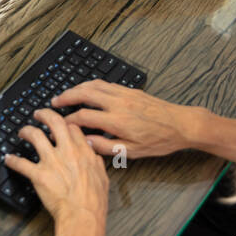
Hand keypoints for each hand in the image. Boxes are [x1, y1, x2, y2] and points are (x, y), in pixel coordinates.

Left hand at [6, 108, 108, 235]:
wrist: (82, 215)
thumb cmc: (93, 202)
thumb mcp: (103, 178)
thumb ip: (96, 163)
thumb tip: (93, 156)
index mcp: (83, 152)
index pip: (72, 128)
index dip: (65, 124)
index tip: (61, 126)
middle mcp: (67, 152)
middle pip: (54, 122)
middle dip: (44, 115)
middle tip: (39, 114)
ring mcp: (51, 162)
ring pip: (35, 136)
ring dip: (26, 131)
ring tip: (22, 131)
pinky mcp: (38, 174)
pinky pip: (21, 163)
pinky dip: (12, 160)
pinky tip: (8, 159)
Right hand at [53, 80, 198, 158]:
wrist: (181, 124)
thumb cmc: (159, 140)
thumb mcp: (132, 152)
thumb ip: (106, 147)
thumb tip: (85, 142)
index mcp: (117, 121)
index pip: (84, 117)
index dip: (67, 120)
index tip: (59, 124)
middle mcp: (118, 103)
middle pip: (84, 93)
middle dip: (66, 97)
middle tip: (53, 102)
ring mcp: (124, 94)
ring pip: (94, 84)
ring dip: (77, 87)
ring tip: (66, 94)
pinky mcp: (130, 90)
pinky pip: (105, 83)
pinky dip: (91, 84)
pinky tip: (87, 89)